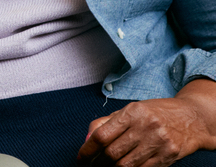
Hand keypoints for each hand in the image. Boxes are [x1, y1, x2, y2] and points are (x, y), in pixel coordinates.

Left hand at [78, 80, 215, 165]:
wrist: (190, 118)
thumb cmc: (154, 113)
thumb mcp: (130, 110)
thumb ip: (106, 123)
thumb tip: (87, 140)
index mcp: (132, 112)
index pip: (102, 135)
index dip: (87, 149)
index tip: (81, 157)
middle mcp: (145, 126)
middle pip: (112, 152)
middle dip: (98, 162)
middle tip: (93, 165)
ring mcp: (158, 142)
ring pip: (126, 165)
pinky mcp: (168, 155)